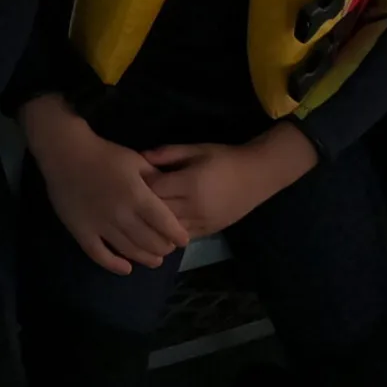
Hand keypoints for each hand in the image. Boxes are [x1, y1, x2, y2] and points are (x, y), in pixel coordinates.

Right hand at [21, 96, 189, 275]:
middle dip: (163, 248)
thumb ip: (154, 178)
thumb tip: (171, 192)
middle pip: (149, 241)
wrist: (66, 153)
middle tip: (168, 248)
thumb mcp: (136, 160)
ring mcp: (100, 225)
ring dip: (145, 258)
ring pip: (128, 250)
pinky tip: (125, 268)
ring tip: (154, 260)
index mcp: (137, 195)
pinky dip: (114, 265)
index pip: (164, 223)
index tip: (183, 240)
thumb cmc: (104, 154)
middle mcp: (121, 214)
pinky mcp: (82, 231)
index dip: (177, 234)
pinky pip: (99, 254)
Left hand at [143, 130, 313, 239]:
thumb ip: (168, 153)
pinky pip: (182, 238)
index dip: (139, 188)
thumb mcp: (196, 149)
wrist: (257, 176)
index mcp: (189, 183)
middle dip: (141, 209)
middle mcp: (193, 207)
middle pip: (157, 214)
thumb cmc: (224, 158)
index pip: (153, 191)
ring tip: (141, 218)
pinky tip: (159, 229)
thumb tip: (140, 157)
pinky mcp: (208, 231)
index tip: (129, 183)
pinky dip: (168, 234)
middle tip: (129, 202)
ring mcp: (202, 222)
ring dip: (153, 226)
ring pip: (168, 231)